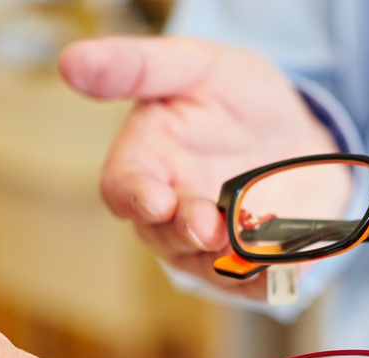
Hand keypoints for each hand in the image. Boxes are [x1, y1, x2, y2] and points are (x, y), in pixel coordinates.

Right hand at [58, 36, 341, 296]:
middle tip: (208, 225)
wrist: (297, 130)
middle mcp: (170, 211)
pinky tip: (282, 272)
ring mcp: (209, 244)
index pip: (122, 186)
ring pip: (204, 266)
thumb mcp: (194, 65)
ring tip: (247, 249)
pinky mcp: (250, 263)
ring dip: (223, 262)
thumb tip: (70, 62)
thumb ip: (138, 66)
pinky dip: (267, 282)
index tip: (155, 200)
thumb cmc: (237, 96)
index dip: (134, 196)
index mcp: (147, 161)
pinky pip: (253, 284)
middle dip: (186, 230)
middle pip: (163, 234)